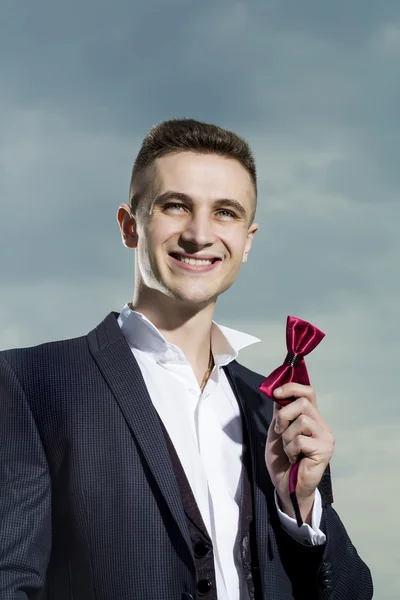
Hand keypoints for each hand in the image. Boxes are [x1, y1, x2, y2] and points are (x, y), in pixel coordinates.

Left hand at [265, 383, 334, 522]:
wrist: (286, 486)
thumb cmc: (282, 460)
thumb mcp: (277, 432)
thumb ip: (280, 413)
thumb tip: (279, 393)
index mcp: (311, 418)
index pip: (308, 392)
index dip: (292, 388)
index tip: (276, 393)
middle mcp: (321, 425)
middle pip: (303, 403)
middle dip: (284, 416)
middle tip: (279, 431)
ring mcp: (325, 437)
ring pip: (302, 421)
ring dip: (287, 437)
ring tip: (289, 450)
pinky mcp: (324, 450)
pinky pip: (301, 440)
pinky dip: (291, 449)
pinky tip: (294, 458)